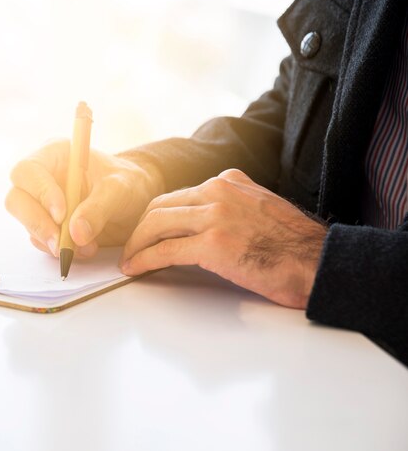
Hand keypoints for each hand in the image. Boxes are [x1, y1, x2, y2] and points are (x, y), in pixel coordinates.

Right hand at [5, 139, 164, 256]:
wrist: (135, 204)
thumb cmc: (128, 185)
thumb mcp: (120, 191)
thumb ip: (98, 209)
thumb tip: (75, 234)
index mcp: (55, 155)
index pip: (28, 171)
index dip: (40, 193)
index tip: (61, 215)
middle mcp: (42, 178)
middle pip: (16, 199)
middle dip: (38, 224)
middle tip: (62, 244)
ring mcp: (41, 203)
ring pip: (27, 224)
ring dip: (53, 241)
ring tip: (88, 247)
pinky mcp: (47, 225)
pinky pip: (40, 241)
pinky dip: (59, 249)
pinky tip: (84, 249)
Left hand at [120, 169, 326, 307]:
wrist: (320, 261)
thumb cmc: (295, 245)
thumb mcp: (262, 207)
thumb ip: (233, 205)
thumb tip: (208, 221)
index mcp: (229, 181)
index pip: (179, 195)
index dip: (157, 215)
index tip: (147, 230)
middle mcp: (219, 191)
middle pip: (160, 206)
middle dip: (140, 229)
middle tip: (132, 247)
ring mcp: (215, 215)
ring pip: (157, 224)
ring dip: (136, 244)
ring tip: (130, 261)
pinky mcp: (213, 243)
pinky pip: (165, 250)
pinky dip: (145, 260)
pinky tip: (137, 269)